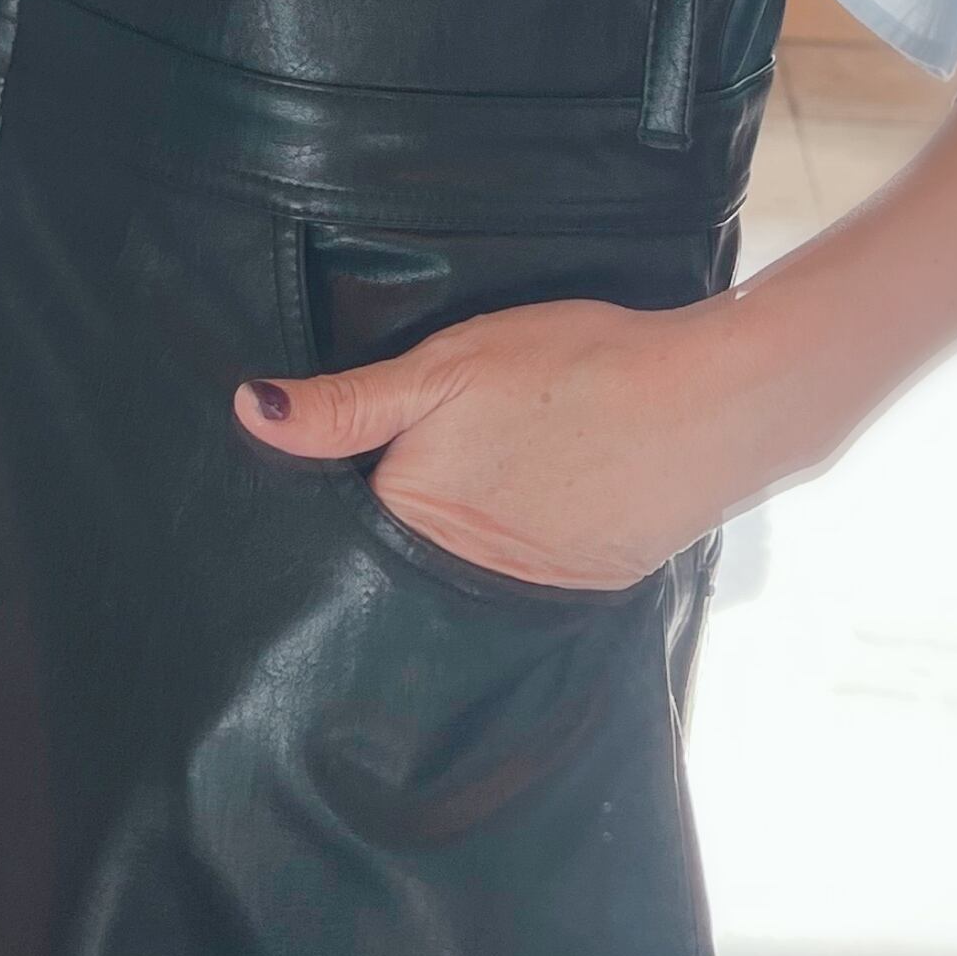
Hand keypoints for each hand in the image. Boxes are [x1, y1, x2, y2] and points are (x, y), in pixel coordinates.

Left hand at [236, 295, 767, 590]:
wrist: (709, 404)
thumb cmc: (572, 370)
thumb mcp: (445, 368)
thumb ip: (347, 404)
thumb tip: (248, 411)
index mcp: (410, 517)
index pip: (341, 517)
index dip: (337, 482)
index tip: (338, 457)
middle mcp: (458, 573)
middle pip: (401, 548)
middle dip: (398, 515)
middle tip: (430, 455)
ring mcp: (523, 587)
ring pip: (463, 562)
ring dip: (464, 531)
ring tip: (488, 476)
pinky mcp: (580, 584)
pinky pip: (524, 570)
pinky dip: (524, 538)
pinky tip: (543, 493)